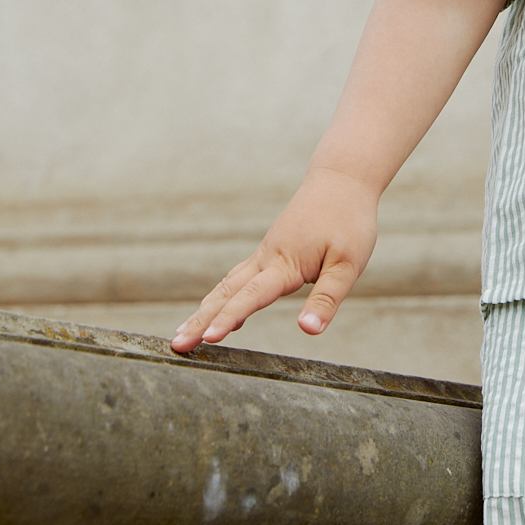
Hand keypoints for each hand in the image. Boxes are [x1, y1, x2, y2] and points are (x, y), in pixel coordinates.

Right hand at [169, 166, 377, 352]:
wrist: (342, 178)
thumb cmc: (349, 220)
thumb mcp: (348, 263)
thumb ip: (327, 298)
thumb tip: (307, 331)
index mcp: (285, 263)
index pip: (252, 296)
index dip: (229, 318)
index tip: (207, 340)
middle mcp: (267, 257)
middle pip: (226, 293)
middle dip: (200, 320)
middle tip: (176, 347)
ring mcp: (266, 252)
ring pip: (227, 284)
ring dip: (204, 310)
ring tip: (182, 335)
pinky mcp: (270, 250)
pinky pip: (238, 277)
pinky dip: (221, 296)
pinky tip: (216, 311)